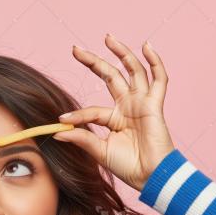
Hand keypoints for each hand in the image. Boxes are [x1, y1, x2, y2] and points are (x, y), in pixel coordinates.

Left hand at [53, 34, 175, 191]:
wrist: (150, 176)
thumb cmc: (128, 166)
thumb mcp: (99, 151)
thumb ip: (81, 138)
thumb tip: (57, 131)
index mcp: (114, 118)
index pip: (92, 110)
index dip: (77, 115)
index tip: (61, 119)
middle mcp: (128, 106)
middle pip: (110, 76)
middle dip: (93, 61)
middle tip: (75, 49)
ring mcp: (141, 103)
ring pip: (132, 70)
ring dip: (121, 52)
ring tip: (108, 38)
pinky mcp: (154, 104)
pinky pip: (159, 79)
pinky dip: (155, 62)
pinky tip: (146, 46)